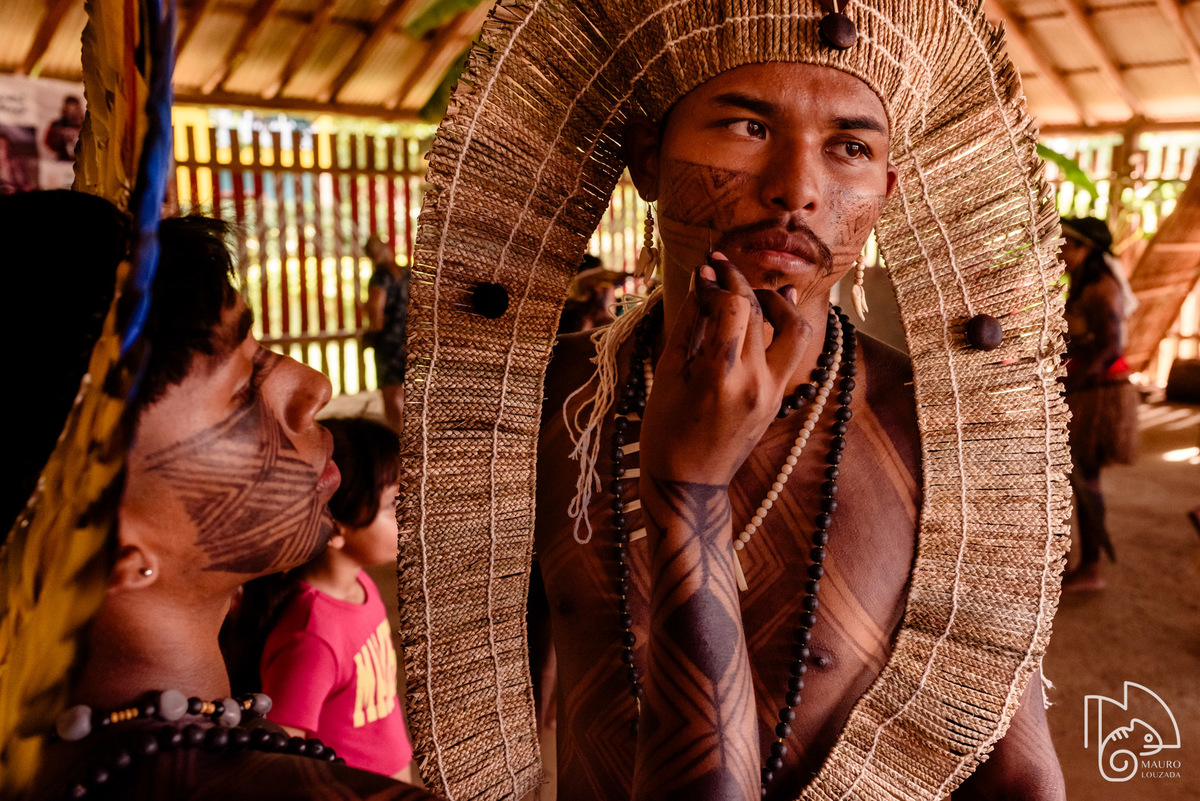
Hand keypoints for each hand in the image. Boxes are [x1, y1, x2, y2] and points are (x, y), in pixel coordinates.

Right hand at [640, 252, 811, 486]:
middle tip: (719, 267)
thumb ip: (689, 322)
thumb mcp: (668, 373)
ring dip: (777, 301)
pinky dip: (785, 324)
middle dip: (738, 281)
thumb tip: (701, 278)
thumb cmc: (665, 430)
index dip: (718, 281)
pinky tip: (776, 302)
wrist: (690, 484)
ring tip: (754, 292)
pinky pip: (795, 352)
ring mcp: (773, 392)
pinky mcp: (780, 399)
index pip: (734, 307)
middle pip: (759, 310)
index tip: (703, 270)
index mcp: (720, 376)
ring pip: (794, 327)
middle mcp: (755, 382)